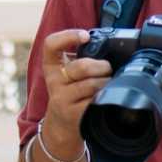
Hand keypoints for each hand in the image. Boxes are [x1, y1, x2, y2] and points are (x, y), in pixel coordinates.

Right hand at [38, 28, 111, 157]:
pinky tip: (105, 98)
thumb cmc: (72, 93)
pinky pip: (96, 101)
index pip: (51, 45)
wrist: (62, 126)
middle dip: (102, 66)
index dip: (68, 36)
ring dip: (107, 83)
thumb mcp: (70, 74)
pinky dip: (105, 97)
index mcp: (52, 66)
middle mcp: (53, 81)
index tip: (85, 37)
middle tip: (108, 69)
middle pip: (82, 66)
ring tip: (108, 85)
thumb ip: (81, 59)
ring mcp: (61, 99)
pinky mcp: (72, 114)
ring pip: (92, 84)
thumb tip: (110, 46)